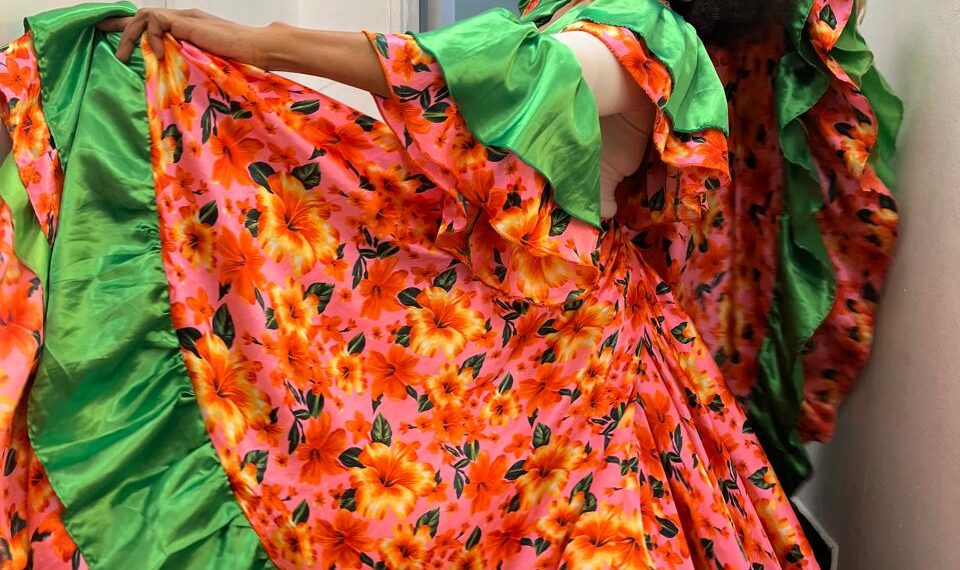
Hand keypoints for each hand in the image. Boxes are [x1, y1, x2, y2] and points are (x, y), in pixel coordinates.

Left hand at [98, 8, 270, 66]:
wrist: (254, 48)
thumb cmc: (237, 61)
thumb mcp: (205, 63)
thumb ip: (187, 62)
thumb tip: (173, 79)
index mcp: (186, 27)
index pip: (152, 22)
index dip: (130, 27)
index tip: (110, 33)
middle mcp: (182, 19)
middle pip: (142, 16)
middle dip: (121, 29)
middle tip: (110, 47)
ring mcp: (183, 18)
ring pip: (143, 16)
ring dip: (130, 35)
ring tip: (122, 54)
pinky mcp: (184, 21)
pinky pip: (155, 21)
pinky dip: (151, 37)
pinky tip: (157, 54)